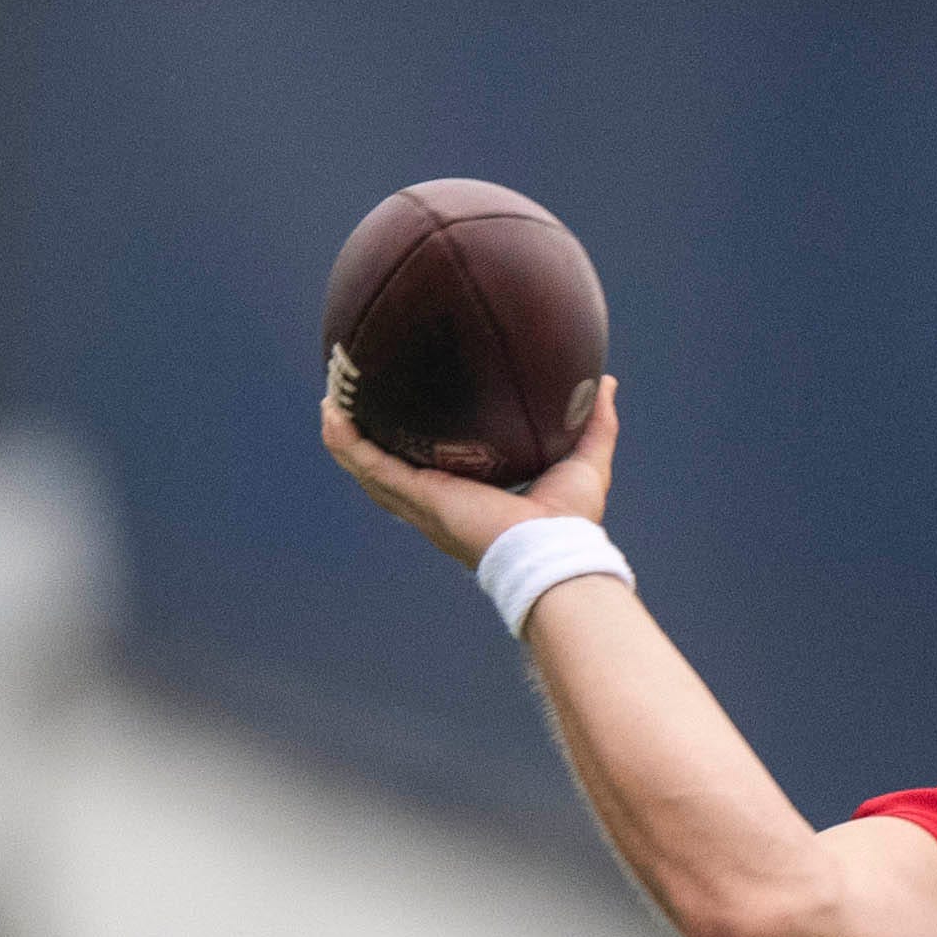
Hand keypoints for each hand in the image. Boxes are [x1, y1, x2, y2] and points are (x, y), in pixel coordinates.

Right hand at [324, 374, 620, 565]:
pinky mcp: (419, 498)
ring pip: (370, 469)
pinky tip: (331, 416)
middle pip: (392, 470)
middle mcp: (440, 504)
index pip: (436, 471)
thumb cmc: (573, 523)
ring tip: (330, 403)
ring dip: (346, 437)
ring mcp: (424, 504)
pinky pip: (371, 466)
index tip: (407, 416)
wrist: (555, 553)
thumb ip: (595, 423)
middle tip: (353, 403)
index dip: (417, 446)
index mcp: (470, 498)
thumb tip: (606, 383)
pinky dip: (348, 444)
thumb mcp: (585, 460)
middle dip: (370, 438)